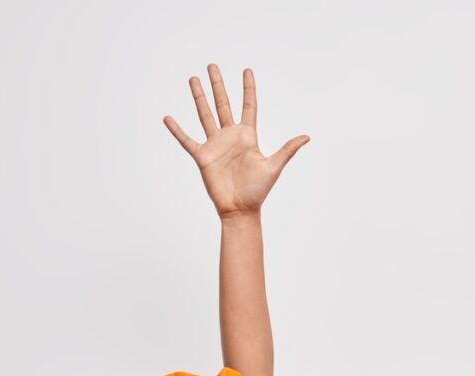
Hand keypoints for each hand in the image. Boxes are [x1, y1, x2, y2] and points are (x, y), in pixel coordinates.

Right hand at [163, 64, 309, 218]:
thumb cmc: (258, 191)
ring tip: (193, 79)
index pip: (248, 106)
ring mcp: (215, 145)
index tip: (247, 70)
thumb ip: (287, 149)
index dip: (248, 88)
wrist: (240, 209)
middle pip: (223, 104)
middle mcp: (230, 137)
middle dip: (218, 85)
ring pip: (205, 115)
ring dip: (199, 97)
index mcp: (247, 136)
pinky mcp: (202, 157)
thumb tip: (307, 137)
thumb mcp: (274, 166)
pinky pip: (186, 140)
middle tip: (212, 65)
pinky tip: (168, 118)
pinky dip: (177, 130)